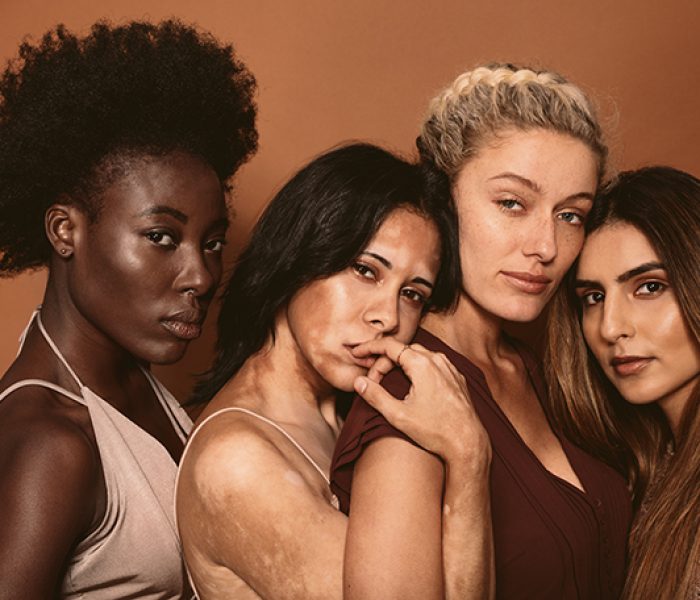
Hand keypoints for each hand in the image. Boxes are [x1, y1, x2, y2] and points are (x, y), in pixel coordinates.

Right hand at [352, 338, 489, 466]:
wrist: (468, 443)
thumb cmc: (435, 431)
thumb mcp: (398, 415)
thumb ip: (375, 396)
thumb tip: (359, 382)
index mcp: (422, 364)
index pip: (389, 346)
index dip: (370, 348)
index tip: (357, 352)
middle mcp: (438, 360)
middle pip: (403, 351)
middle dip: (384, 361)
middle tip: (372, 379)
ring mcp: (450, 368)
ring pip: (419, 355)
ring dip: (401, 364)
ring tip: (389, 379)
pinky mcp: (457, 377)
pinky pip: (433, 364)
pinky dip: (418, 368)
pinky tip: (412, 383)